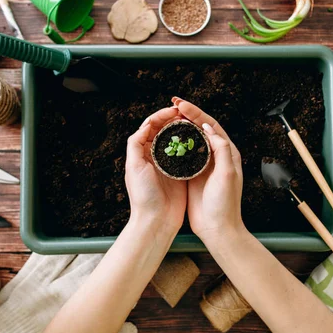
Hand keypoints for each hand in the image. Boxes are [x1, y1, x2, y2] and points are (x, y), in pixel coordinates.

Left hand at [125, 107, 186, 234]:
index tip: (174, 111)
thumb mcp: (134, 166)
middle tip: (186, 113)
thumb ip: (135, 144)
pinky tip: (199, 139)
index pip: (150, 127)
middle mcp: (154, 157)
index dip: (161, 116)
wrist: (156, 221)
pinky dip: (191, 144)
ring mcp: (168, 165)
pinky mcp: (181, 173)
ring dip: (183, 130)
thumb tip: (145, 125)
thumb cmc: (143, 196)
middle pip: (164, 131)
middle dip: (174, 120)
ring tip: (193, 122)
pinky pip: (186, 154)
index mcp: (141, 153)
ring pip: (176, 140)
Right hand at [172, 97, 245, 240]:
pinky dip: (176, 143)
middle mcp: (216, 156)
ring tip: (167, 117)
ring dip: (180, 126)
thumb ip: (221, 149)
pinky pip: (184, 153)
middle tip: (173, 104)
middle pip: (201, 128)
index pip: (211, 125)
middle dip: (187, 114)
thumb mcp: (226, 174)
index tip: (181, 104)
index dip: (196, 112)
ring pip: (192, 139)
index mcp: (227, 153)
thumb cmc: (225, 204)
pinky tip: (166, 139)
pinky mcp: (193, 174)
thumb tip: (207, 127)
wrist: (218, 229)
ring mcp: (204, 165)